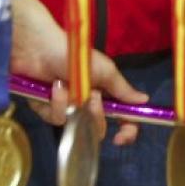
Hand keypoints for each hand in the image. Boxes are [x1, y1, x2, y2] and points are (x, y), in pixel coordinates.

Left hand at [11, 0, 142, 146]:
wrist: (40, 48)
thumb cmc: (76, 56)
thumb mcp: (105, 71)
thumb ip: (123, 89)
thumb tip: (145, 101)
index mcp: (105, 95)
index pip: (122, 119)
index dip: (125, 131)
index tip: (120, 137)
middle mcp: (87, 105)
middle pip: (97, 128)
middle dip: (95, 115)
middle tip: (91, 98)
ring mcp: (67, 109)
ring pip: (74, 126)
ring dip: (71, 105)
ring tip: (63, 85)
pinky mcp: (46, 110)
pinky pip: (55, 119)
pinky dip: (55, 104)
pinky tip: (52, 88)